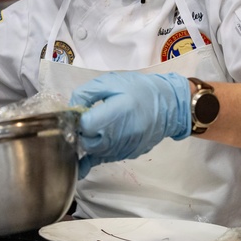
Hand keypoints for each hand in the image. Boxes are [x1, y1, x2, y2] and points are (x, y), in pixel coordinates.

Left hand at [70, 72, 190, 177]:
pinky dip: (96, 154)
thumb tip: (71, 108)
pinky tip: (88, 155)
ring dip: (89, 143)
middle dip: (81, 133)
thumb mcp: (110, 82)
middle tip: (84, 121)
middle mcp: (122, 135)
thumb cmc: (140, 90)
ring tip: (93, 129)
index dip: (78, 120)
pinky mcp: (129, 154)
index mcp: (117, 113)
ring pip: (96, 153)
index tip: (79, 113)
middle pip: (88, 143)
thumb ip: (86, 93)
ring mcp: (126, 147)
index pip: (86, 126)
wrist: (169, 104)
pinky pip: (106, 158)